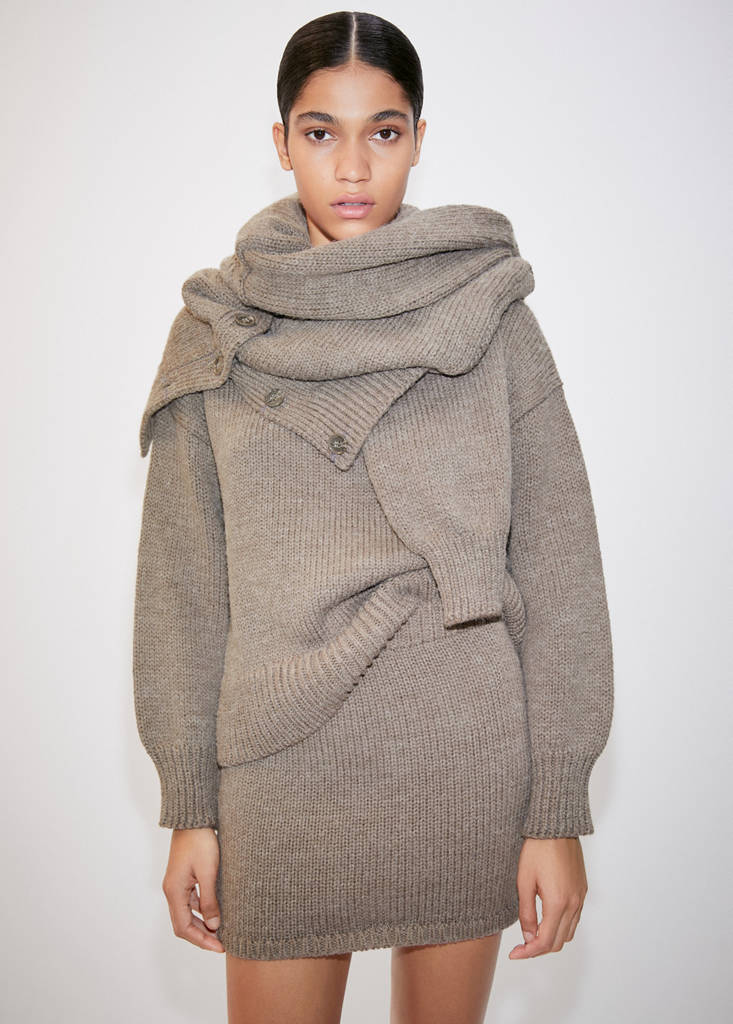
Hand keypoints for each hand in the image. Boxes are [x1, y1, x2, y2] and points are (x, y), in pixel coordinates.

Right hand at [162, 827, 224, 952]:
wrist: (193, 818)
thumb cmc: (201, 841)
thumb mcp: (209, 872)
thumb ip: (210, 900)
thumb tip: (214, 926)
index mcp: (174, 891)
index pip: (183, 928)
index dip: (201, 941)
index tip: (219, 948)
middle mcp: (171, 890)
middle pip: (183, 924)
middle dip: (202, 936)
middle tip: (223, 944)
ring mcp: (176, 884)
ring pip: (186, 914)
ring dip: (202, 925)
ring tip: (221, 932)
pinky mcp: (183, 878)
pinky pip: (190, 902)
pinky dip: (201, 911)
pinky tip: (215, 913)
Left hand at [508, 837, 587, 957]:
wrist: (556, 826)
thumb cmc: (536, 849)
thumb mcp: (524, 881)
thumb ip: (527, 912)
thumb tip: (528, 936)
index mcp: (558, 903)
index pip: (544, 942)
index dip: (528, 952)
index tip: (514, 953)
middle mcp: (574, 903)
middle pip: (558, 941)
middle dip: (539, 948)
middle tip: (520, 946)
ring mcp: (581, 897)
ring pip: (569, 932)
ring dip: (551, 938)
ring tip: (532, 933)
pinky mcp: (583, 889)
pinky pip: (575, 918)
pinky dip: (561, 926)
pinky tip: (546, 919)